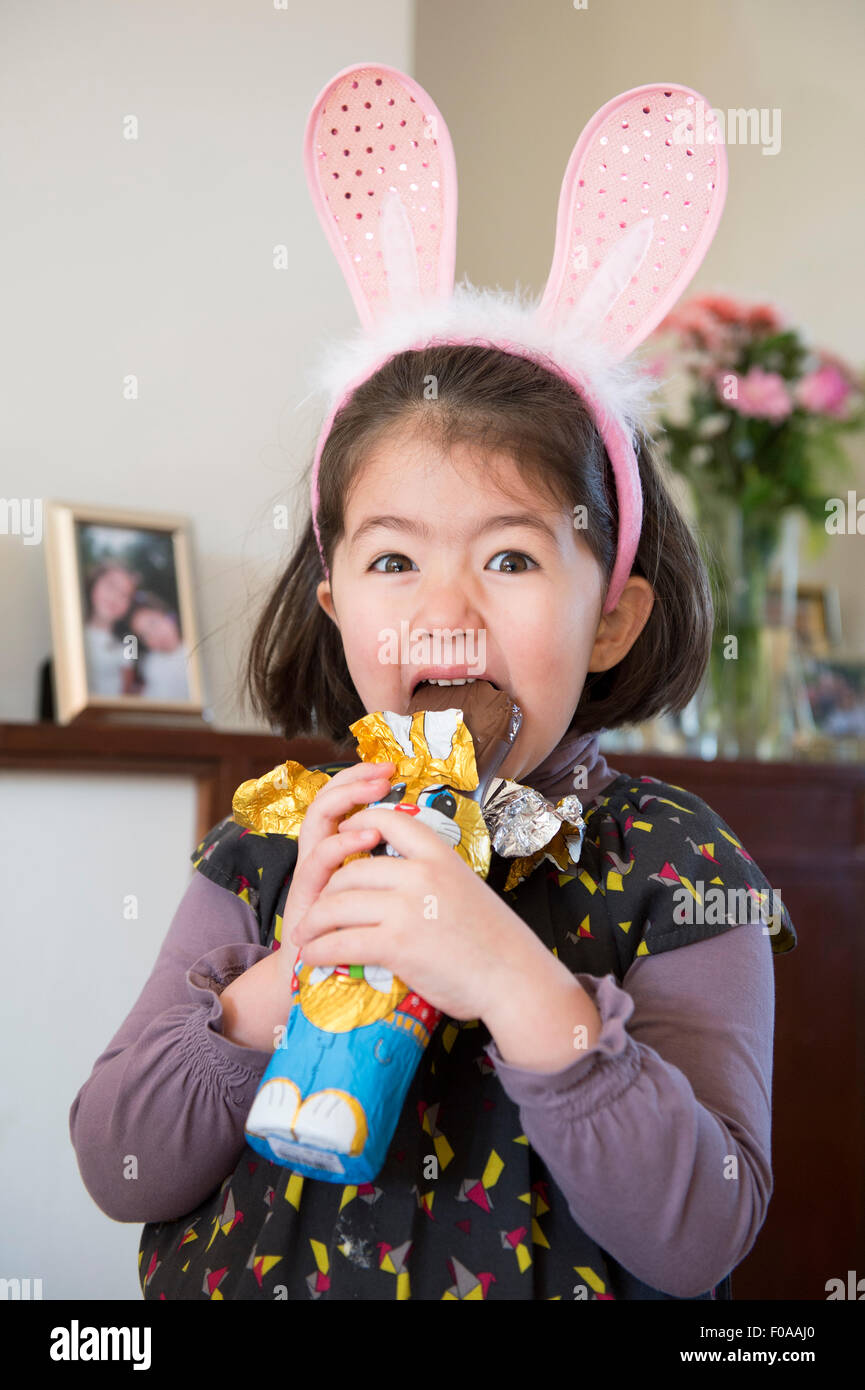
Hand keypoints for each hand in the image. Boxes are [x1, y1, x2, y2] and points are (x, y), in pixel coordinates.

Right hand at [275, 761, 395, 988]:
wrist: (323, 988)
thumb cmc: (364, 949)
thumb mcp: (391, 906)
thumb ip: (401, 880)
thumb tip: (438, 858)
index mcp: (345, 853)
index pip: (352, 801)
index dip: (367, 779)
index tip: (394, 768)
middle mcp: (324, 856)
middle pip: (332, 798)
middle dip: (356, 778)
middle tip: (384, 768)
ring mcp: (312, 873)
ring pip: (319, 817)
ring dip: (346, 798)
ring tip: (375, 790)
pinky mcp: (305, 894)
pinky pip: (318, 858)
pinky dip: (341, 842)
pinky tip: (364, 838)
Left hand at [289, 803, 536, 1022]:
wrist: (515, 978)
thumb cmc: (495, 939)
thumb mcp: (466, 886)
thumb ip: (431, 876)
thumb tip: (395, 880)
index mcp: (440, 855)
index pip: (389, 820)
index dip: (358, 823)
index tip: (343, 835)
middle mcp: (420, 874)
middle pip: (352, 870)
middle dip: (326, 890)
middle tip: (315, 908)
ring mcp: (407, 908)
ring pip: (337, 905)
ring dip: (313, 922)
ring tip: (304, 933)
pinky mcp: (397, 945)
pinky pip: (341, 942)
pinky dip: (319, 949)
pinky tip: (312, 956)